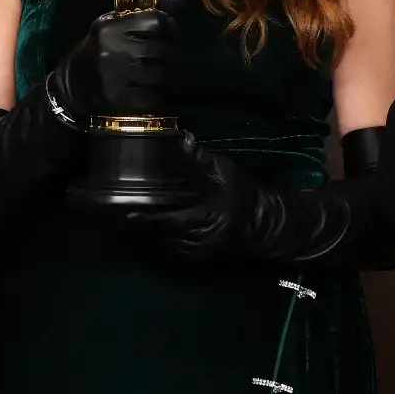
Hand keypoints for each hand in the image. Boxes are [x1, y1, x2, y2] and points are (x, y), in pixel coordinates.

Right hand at [51, 0, 186, 120]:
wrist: (72, 82)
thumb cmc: (102, 47)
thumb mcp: (117, 23)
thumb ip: (150, 10)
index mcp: (111, 27)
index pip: (156, 21)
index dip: (168, 27)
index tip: (166, 32)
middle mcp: (113, 49)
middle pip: (161, 49)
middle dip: (165, 52)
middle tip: (157, 55)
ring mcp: (114, 76)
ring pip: (159, 73)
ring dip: (159, 73)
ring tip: (149, 72)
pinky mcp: (117, 98)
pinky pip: (151, 96)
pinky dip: (152, 95)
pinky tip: (143, 90)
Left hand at [128, 138, 361, 266]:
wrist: (272, 226)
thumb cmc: (248, 198)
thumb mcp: (226, 174)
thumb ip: (200, 160)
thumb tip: (180, 138)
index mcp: (199, 224)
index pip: (160, 220)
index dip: (140, 211)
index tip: (122, 202)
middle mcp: (192, 245)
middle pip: (156, 231)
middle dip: (144, 215)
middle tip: (127, 197)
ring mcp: (193, 254)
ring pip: (162, 238)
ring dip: (153, 223)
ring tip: (139, 204)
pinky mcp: (195, 255)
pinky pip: (171, 242)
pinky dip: (165, 229)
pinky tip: (161, 215)